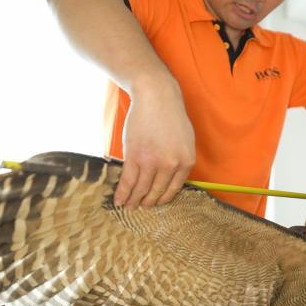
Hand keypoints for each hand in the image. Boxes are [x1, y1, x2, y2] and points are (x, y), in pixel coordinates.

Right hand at [114, 78, 194, 208]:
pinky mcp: (135, 157)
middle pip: (157, 191)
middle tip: (141, 208)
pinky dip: (122, 193)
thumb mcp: (185, 140)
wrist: (156, 97)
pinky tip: (119, 201)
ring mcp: (152, 162)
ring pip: (141, 189)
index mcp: (186, 162)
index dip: (163, 198)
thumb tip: (171, 177)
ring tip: (128, 207)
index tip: (156, 204)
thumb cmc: (171, 116)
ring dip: (133, 200)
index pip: (173, 188)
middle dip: (148, 202)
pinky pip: (128, 181)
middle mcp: (171, 165)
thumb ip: (180, 159)